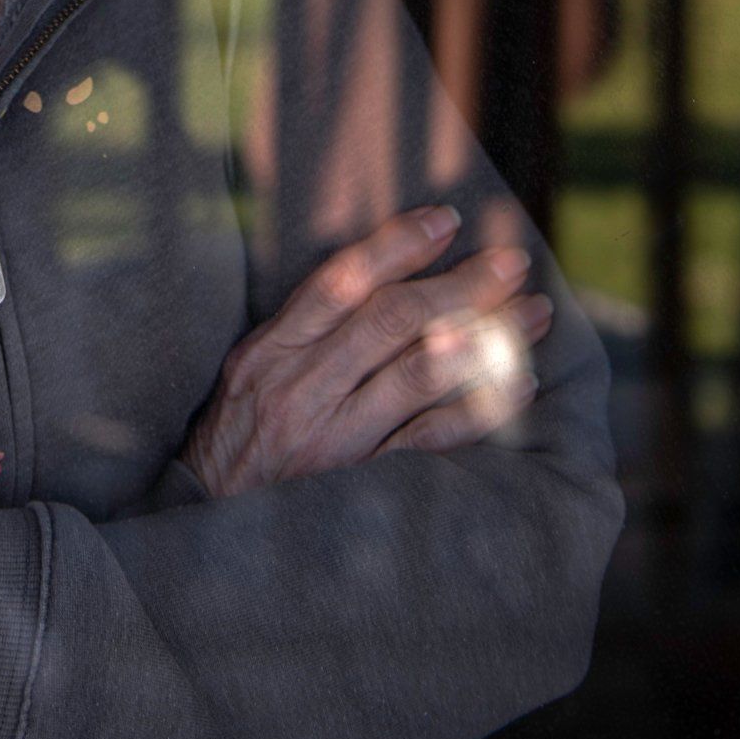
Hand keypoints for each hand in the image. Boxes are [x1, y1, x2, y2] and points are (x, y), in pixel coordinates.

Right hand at [184, 204, 549, 498]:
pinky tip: (518, 386)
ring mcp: (335, 437)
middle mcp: (302, 387)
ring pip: (420, 373)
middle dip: (460, 284)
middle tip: (513, 261)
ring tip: (533, 314)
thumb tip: (377, 274)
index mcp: (271, 350)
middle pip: (392, 320)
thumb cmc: (235, 435)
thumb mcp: (249, 370)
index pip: (341, 282)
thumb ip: (302, 329)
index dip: (396, 245)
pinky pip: (430, 439)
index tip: (446, 219)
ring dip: (485, 338)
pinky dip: (479, 409)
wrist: (206, 519)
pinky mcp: (360, 482)